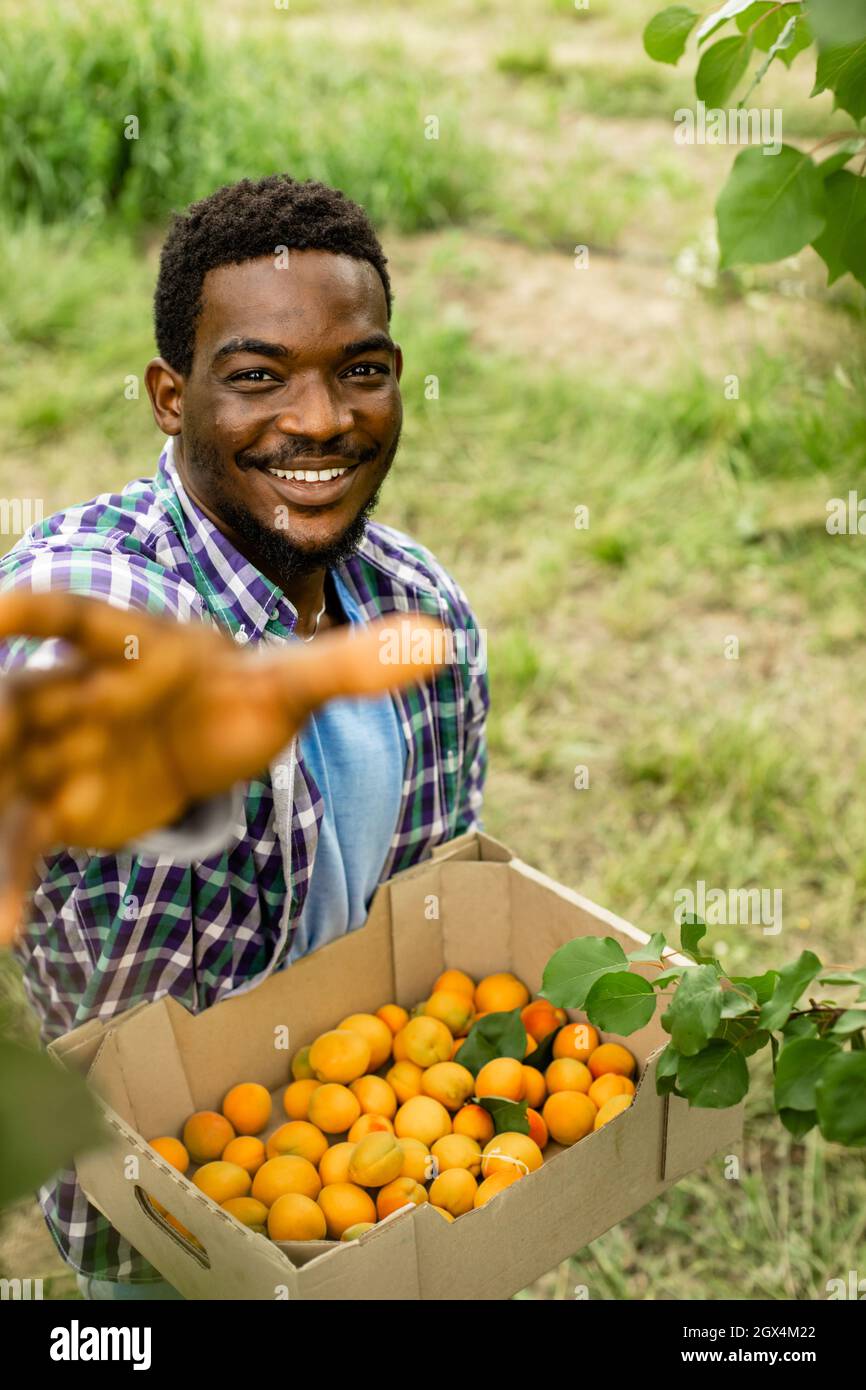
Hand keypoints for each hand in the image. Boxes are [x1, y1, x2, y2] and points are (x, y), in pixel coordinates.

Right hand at [0, 591, 446, 945]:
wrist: (210, 739)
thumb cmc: (238, 697)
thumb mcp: (291, 686)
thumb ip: (351, 666)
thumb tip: (442, 641)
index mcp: (131, 647)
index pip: (81, 620)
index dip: (40, 614)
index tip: (2, 609)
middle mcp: (76, 690)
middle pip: (20, 694)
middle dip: (1, 709)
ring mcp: (56, 748)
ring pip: (8, 770)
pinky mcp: (54, 807)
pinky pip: (22, 839)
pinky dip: (9, 879)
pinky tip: (5, 931)